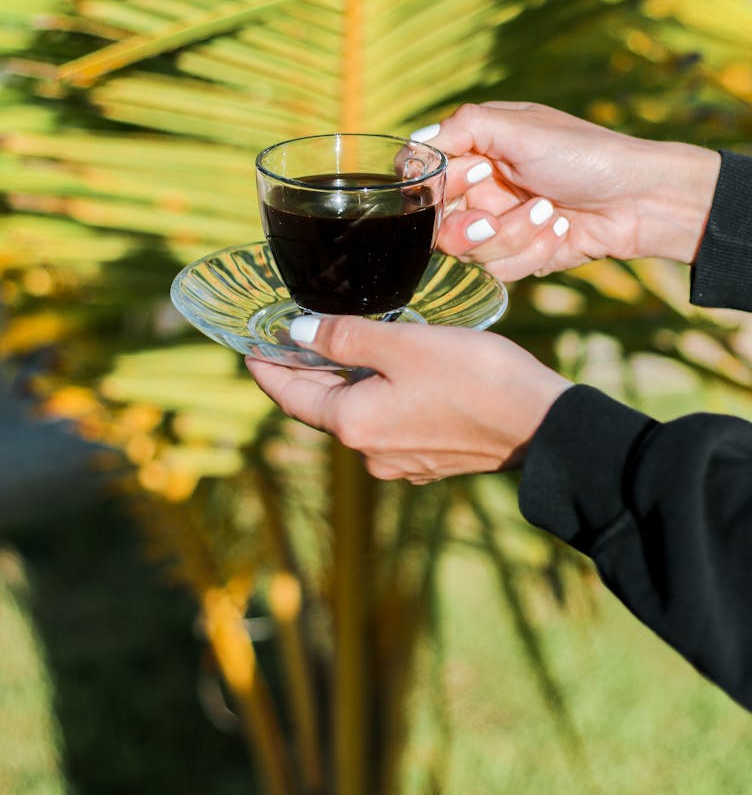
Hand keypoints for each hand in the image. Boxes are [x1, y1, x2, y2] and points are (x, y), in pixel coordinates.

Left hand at [246, 315, 570, 483]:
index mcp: (355, 426)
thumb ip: (345, 339)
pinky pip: (389, 422)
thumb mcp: (404, 346)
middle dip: (306, 371)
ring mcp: (402, 461)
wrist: (544, 425)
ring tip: (341, 344)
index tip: (250, 349)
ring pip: (358, 414)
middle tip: (292, 336)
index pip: (291, 397)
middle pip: (323, 407)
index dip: (267, 369)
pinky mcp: (431, 458)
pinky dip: (378, 394)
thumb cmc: (475, 379)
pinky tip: (390, 370)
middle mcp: (371, 454)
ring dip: (345, 382)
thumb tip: (298, 333)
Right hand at [412, 102, 719, 279]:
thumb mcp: (521, 128)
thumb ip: (463, 128)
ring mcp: (496, 225)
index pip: (420, 176)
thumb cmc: (584, 154)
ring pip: (468, 253)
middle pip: (435, 224)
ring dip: (513, 236)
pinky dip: (533, 253)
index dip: (435, 187)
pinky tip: (561, 230)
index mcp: (473, 149)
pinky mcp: (518, 257)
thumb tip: (412, 144)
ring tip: (548, 213)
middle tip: (495, 215)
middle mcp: (478, 188)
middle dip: (471, 224)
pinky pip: (499, 271)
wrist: (641, 199)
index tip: (472, 176)